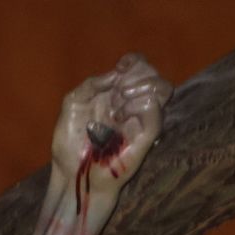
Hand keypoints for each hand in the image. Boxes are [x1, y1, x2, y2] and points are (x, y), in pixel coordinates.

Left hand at [50, 54, 171, 205]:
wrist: (72, 174)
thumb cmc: (71, 144)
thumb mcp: (73, 104)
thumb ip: (91, 84)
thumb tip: (115, 74)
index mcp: (118, 94)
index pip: (141, 67)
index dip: (134, 61)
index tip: (119, 68)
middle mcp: (134, 105)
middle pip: (154, 74)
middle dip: (136, 75)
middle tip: (117, 92)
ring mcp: (142, 120)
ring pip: (164, 88)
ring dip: (141, 87)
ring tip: (118, 103)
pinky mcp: (146, 136)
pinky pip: (155, 110)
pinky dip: (138, 105)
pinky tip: (119, 116)